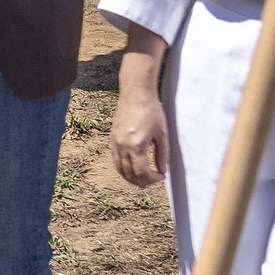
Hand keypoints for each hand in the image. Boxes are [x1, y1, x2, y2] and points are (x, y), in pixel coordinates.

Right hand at [111, 49, 168, 187]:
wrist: (135, 93)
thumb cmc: (151, 110)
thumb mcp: (162, 133)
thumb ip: (162, 154)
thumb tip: (163, 170)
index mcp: (136, 145)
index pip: (142, 172)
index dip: (152, 179)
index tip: (161, 177)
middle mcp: (122, 146)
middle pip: (130, 174)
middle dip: (142, 181)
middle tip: (153, 181)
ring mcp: (115, 142)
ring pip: (120, 169)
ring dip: (131, 178)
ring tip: (143, 179)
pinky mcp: (112, 138)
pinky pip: (115, 160)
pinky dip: (123, 169)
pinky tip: (132, 168)